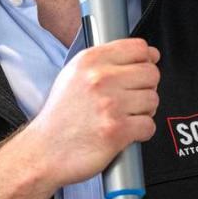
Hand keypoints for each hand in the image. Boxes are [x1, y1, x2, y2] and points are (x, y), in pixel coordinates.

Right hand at [21, 38, 159, 188]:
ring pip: (153, 99)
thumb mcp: (74, 73)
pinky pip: (149, 125)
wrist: (44, 151)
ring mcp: (110, 104)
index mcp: (91, 60)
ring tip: (125, 116)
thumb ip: (106, 61)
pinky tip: (125, 131)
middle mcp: (100, 78)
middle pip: (151, 73)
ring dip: (144, 111)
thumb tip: (145, 55)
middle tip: (133, 98)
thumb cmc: (60, 116)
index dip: (147, 59)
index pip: (139, 48)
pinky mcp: (117, 130)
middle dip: (147, 87)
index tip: (145, 68)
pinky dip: (142, 132)